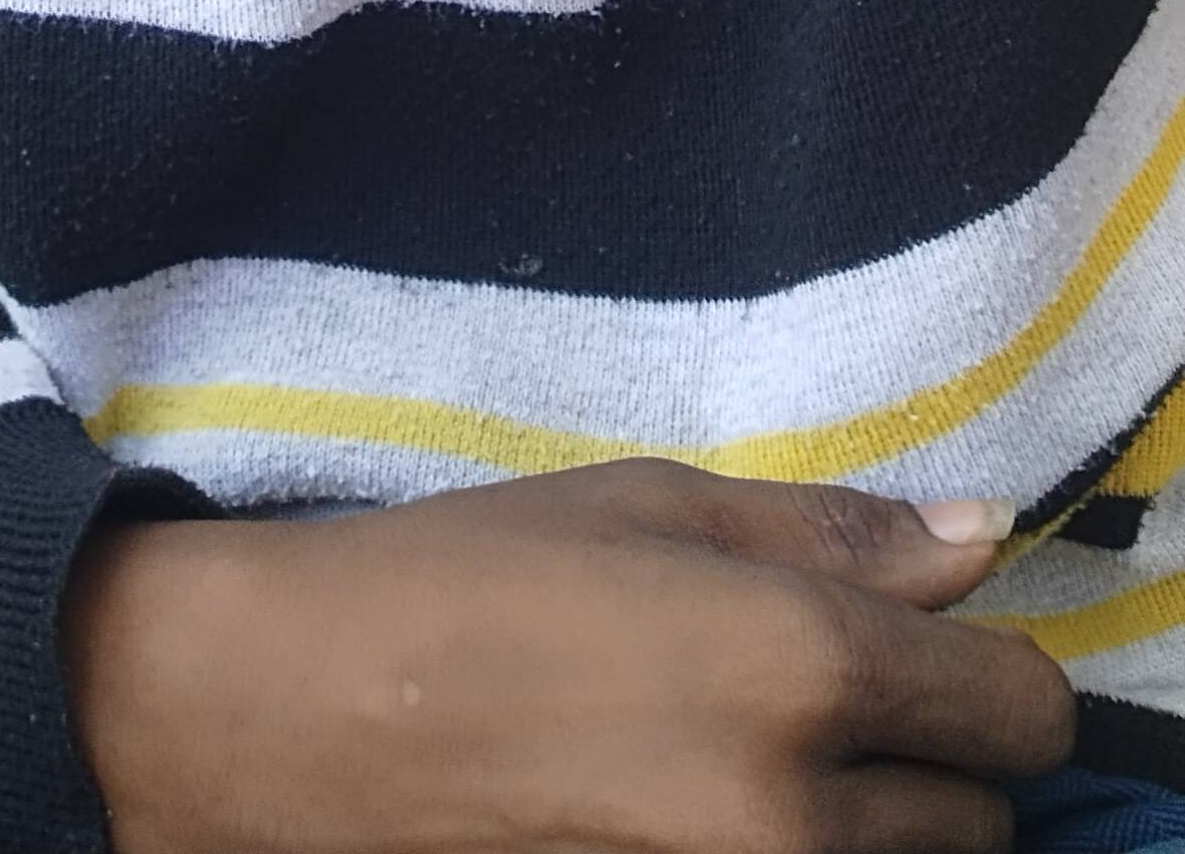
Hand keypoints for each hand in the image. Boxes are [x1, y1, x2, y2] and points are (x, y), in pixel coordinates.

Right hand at [63, 458, 1075, 853]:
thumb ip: (833, 534)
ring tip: (747, 758)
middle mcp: (799, 818)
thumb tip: (981, 541)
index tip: (928, 648)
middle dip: (926, 760)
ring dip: (864, 826)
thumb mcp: (650, 505)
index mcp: (801, 671)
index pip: (1022, 714)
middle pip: (978, 822)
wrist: (305, 722)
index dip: (985, 672)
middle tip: (817, 702)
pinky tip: (692, 807)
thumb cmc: (470, 581)